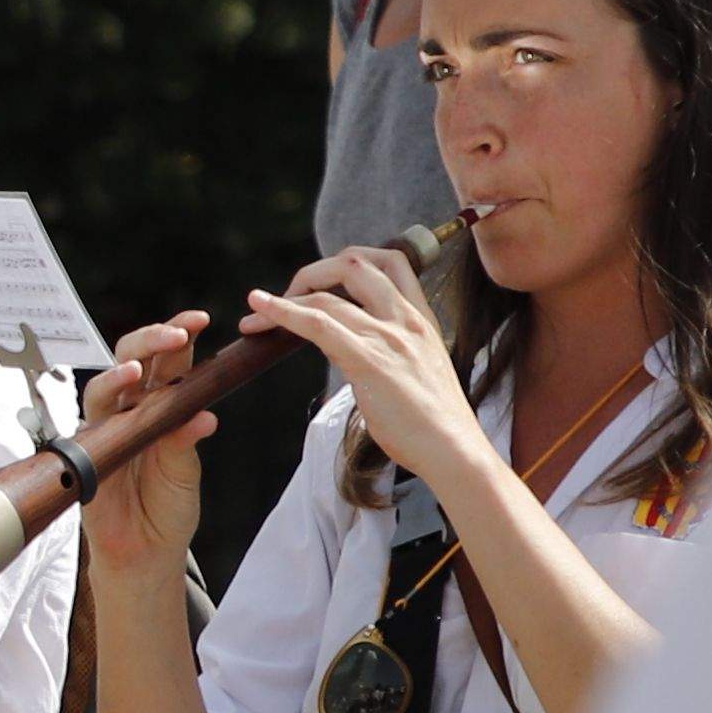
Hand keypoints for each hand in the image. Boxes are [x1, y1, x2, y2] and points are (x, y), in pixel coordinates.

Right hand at [82, 313, 224, 580]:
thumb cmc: (166, 510)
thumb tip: (203, 413)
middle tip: (179, 332)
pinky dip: (108, 409)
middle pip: (132, 357)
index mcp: (159, 406)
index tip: (199, 319)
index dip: (178, 335)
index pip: (167, 360)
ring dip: (122, 372)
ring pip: (105, 385)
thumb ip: (185, 441)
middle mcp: (130, 411)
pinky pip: (91, 424)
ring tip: (141, 368)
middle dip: (153, 339)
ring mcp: (105, 429)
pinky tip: (127, 403)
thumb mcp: (184, 473)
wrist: (144, 555)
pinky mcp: (86, 452)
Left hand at [245, 239, 479, 482]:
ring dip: (285, 299)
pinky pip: (318, 324)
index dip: (350, 262)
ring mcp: (388, 337)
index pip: (390, 262)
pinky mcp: (369, 361)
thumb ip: (389, 352)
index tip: (324, 283)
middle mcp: (406, 319)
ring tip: (257, 311)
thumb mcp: (418, 371)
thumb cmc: (435, 424)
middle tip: (290, 297)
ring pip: (328, 297)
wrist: (455, 451)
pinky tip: (259, 308)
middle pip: (355, 264)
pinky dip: (282, 312)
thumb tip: (350, 352)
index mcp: (421, 319)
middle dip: (314, 272)